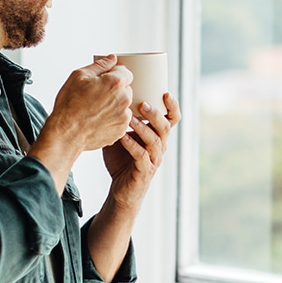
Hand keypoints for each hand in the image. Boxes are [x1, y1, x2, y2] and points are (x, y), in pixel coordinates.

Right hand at [29, 57, 132, 193]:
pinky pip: (121, 119)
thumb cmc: (69, 104)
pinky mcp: (121, 130)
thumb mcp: (79, 76)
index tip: (105, 80)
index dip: (115, 74)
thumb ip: (100, 65)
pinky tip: (98, 119)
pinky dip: (113, 118)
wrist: (65, 133)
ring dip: (115, 105)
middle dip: (115, 90)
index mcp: (115, 83)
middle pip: (126, 89)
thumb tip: (112, 58)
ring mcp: (124, 116)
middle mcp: (124, 99)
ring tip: (96, 109)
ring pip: (124, 105)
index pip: (126, 72)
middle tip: (97, 96)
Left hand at [102, 93, 179, 211]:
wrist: (121, 190)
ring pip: (154, 141)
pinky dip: (131, 144)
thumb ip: (121, 120)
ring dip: (142, 127)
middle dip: (155, 114)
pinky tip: (122, 136)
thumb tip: (108, 97)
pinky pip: (141, 156)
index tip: (165, 92)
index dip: (173, 107)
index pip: (172, 119)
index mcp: (158, 136)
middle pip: (165, 127)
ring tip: (130, 117)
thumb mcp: (122, 136)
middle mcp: (159, 147)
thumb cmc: (122, 160)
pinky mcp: (144, 171)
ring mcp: (153, 160)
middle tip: (143, 103)